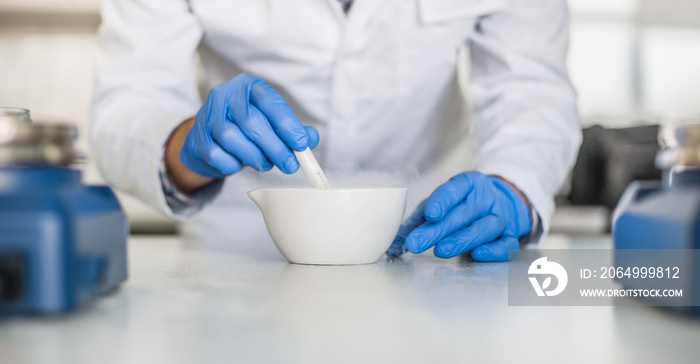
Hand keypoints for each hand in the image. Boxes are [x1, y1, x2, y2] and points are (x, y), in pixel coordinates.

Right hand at [180, 73, 318, 177]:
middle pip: (251, 122)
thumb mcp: (271, 122)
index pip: (270, 101)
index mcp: (248, 86)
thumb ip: (293, 129)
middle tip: (290, 164)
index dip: (287, 124)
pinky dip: (233, 164)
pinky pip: (217, 154)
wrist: (209, 137)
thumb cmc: (246, 128)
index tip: (302, 144)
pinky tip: (240, 163)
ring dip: (254, 156)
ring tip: (265, 164)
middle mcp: (225, 94)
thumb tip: (311, 139)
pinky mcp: (197, 137)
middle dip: (275, 147)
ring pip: (232, 138)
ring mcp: (207, 114)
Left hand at [387, 171, 530, 260]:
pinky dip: (494, 251)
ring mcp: (500, 217)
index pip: (455, 189)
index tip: (430, 214)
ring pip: (485, 228)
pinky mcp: (510, 236)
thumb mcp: (438, 207)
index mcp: (468, 183)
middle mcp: (486, 198)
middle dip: (439, 229)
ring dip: (462, 240)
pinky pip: (506, 245)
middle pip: (464, 213)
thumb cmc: (460, 207)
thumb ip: (417, 222)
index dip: (442, 201)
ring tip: (440, 251)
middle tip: (416, 243)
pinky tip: (477, 255)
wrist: (497, 205)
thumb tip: (391, 245)